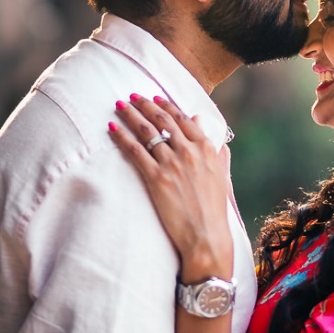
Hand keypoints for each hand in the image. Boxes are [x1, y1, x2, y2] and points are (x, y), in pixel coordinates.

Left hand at [109, 95, 233, 281]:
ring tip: (120, 106)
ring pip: (147, 131)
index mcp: (206, 148)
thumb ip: (216, 151)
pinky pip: (135, 151)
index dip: (166, 106)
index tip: (154, 97)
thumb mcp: (221, 175)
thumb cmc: (214, 209)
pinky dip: (122, 137)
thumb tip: (209, 131)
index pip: (183, 118)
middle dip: (145, 105)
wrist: (206, 236)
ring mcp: (172, 164)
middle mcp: (189, 151)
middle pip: (163, 121)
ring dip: (131, 115)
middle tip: (132, 96)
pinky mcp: (157, 178)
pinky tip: (112, 128)